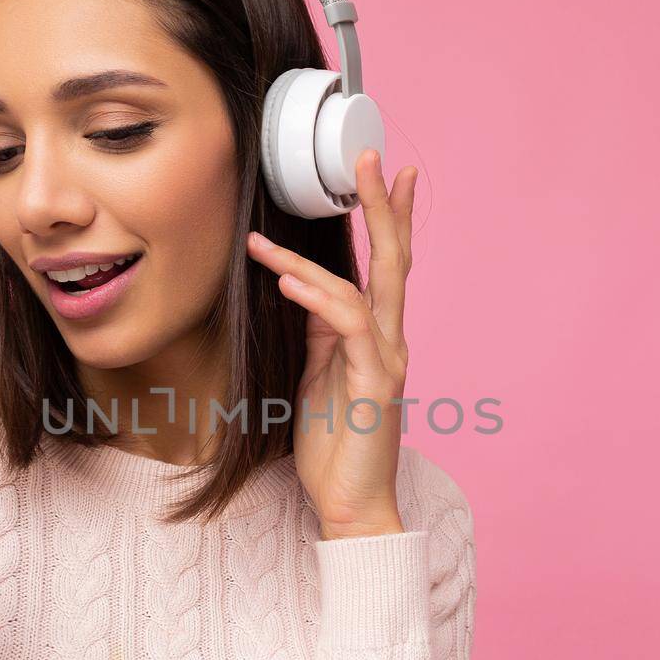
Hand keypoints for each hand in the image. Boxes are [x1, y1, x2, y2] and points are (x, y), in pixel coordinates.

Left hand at [246, 148, 417, 539]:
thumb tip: (300, 287)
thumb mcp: (319, 374)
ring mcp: (387, 361)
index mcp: (378, 337)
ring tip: (266, 236)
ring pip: (366, 288)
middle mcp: (391, 341)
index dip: (386, 217)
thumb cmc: (335, 444)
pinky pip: (348, 328)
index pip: (387, 265)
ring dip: (316, 255)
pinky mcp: (375, 385)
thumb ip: (318, 331)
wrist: (352, 503)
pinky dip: (317, 299)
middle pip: (393, 260)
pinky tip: (286, 280)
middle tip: (371, 156)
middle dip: (383, 206)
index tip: (381, 172)